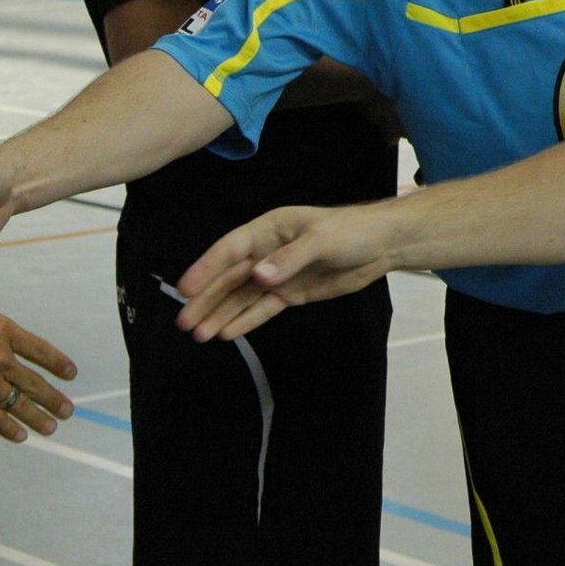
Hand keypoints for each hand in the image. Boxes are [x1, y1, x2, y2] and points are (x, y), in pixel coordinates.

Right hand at [0, 222, 76, 441]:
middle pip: (33, 382)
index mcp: (2, 332)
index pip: (37, 348)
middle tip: (69, 411)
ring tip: (54, 426)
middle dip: (53, 397)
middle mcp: (0, 360)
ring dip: (39, 416)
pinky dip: (9, 428)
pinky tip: (21, 436)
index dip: (55, 361)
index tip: (71, 373)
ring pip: (19, 403)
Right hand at [174, 204, 391, 341]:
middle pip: (230, 278)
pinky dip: (245, 320)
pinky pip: (263, 308)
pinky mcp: (291, 293)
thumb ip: (289, 259)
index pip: (230, 250)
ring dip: (221, 315)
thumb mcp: (322, 240)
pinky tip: (226, 334)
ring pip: (242, 297)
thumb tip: (257, 276)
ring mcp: (278, 275)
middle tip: (183, 323)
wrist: (381, 245)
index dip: (206, 269)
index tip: (185, 290)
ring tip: (199, 335)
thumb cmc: (351, 232)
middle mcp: (267, 252)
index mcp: (269, 230)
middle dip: (206, 300)